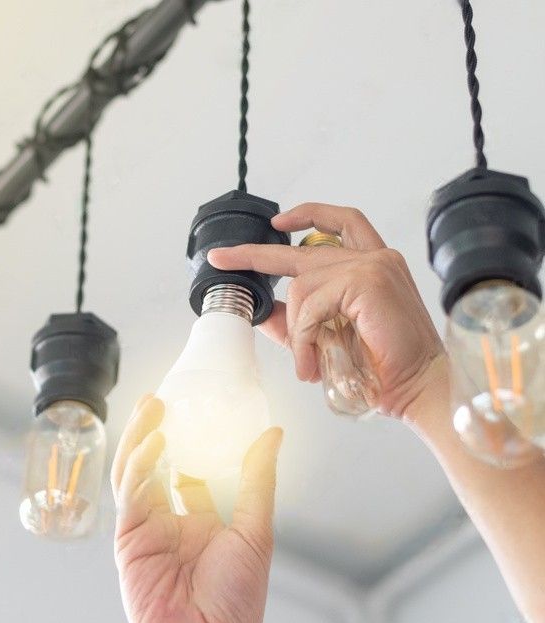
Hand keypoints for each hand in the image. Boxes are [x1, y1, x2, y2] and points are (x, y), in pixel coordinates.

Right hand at [112, 395, 282, 622]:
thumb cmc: (235, 605)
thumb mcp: (255, 532)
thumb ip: (257, 480)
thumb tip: (272, 435)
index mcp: (200, 521)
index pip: (188, 470)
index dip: (187, 439)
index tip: (192, 406)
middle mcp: (170, 522)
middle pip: (156, 465)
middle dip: (154, 431)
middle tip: (160, 398)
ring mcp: (147, 531)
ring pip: (136, 474)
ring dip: (141, 439)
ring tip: (152, 407)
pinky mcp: (129, 542)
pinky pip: (131, 497)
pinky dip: (139, 467)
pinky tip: (154, 443)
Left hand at [208, 203, 444, 419]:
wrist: (417, 387)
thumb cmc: (385, 367)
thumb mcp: (330, 337)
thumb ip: (298, 321)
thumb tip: (262, 312)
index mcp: (374, 265)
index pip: (337, 225)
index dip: (305, 216)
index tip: (274, 221)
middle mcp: (376, 258)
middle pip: (305, 248)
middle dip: (256, 254)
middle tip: (222, 259)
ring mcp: (373, 266)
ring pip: (302, 287)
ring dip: (297, 331)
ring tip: (308, 363)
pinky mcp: (368, 281)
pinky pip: (312, 304)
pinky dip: (304, 336)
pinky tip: (313, 361)